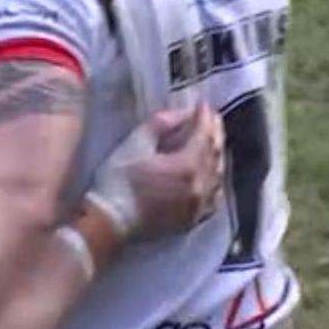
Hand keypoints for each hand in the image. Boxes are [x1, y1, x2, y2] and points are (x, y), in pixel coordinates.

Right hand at [128, 102, 224, 237]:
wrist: (110, 223)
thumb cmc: (117, 181)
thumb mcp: (133, 145)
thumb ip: (159, 126)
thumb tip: (179, 115)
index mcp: (189, 165)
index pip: (204, 135)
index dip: (204, 117)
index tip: (203, 104)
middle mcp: (203, 185)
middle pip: (215, 154)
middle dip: (214, 133)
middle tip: (211, 119)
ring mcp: (201, 205)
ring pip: (218, 175)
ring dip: (216, 156)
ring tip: (212, 143)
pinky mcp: (194, 219)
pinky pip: (213, 196)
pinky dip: (214, 180)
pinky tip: (210, 176)